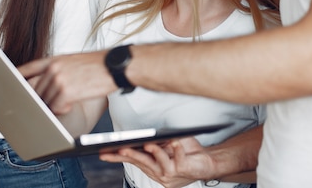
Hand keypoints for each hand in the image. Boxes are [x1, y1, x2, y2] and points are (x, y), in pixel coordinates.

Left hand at [18, 50, 116, 114]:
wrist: (113, 66)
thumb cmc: (98, 65)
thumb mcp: (74, 61)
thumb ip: (58, 69)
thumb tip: (49, 82)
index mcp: (55, 60)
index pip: (29, 68)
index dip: (18, 76)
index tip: (10, 81)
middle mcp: (54, 69)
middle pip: (35, 88)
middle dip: (38, 99)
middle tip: (45, 104)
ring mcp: (59, 80)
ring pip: (45, 100)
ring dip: (53, 105)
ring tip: (66, 103)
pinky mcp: (67, 92)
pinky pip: (56, 107)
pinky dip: (62, 110)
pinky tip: (71, 105)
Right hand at [100, 137, 214, 187]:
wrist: (208, 163)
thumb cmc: (187, 152)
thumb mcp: (168, 144)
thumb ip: (156, 142)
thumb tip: (144, 136)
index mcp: (152, 167)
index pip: (132, 161)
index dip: (117, 157)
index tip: (103, 153)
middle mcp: (159, 173)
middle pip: (141, 163)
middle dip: (130, 155)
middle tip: (119, 149)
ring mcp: (171, 174)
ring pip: (158, 163)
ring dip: (153, 152)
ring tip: (147, 144)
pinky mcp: (184, 170)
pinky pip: (179, 158)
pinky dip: (176, 149)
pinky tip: (174, 141)